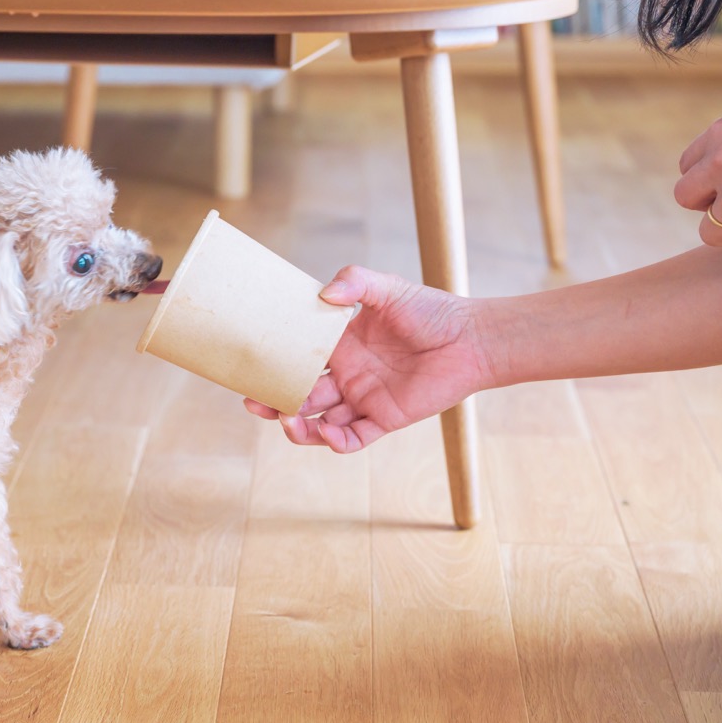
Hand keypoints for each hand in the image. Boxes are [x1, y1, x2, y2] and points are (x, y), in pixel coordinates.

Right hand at [243, 266, 496, 452]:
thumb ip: (355, 282)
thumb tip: (323, 295)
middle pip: (299, 396)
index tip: (251, 369)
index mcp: (339, 345)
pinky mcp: (384, 418)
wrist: (470, 339)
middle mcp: (347, 374)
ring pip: (320, 422)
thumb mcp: (387, 288)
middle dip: (274, 403)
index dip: (273, 367)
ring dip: (299, 427)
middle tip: (255, 403)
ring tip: (287, 421)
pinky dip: (335, 440)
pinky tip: (325, 431)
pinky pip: (353, 437)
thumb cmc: (431, 310)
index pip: (297, 359)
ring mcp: (363, 398)